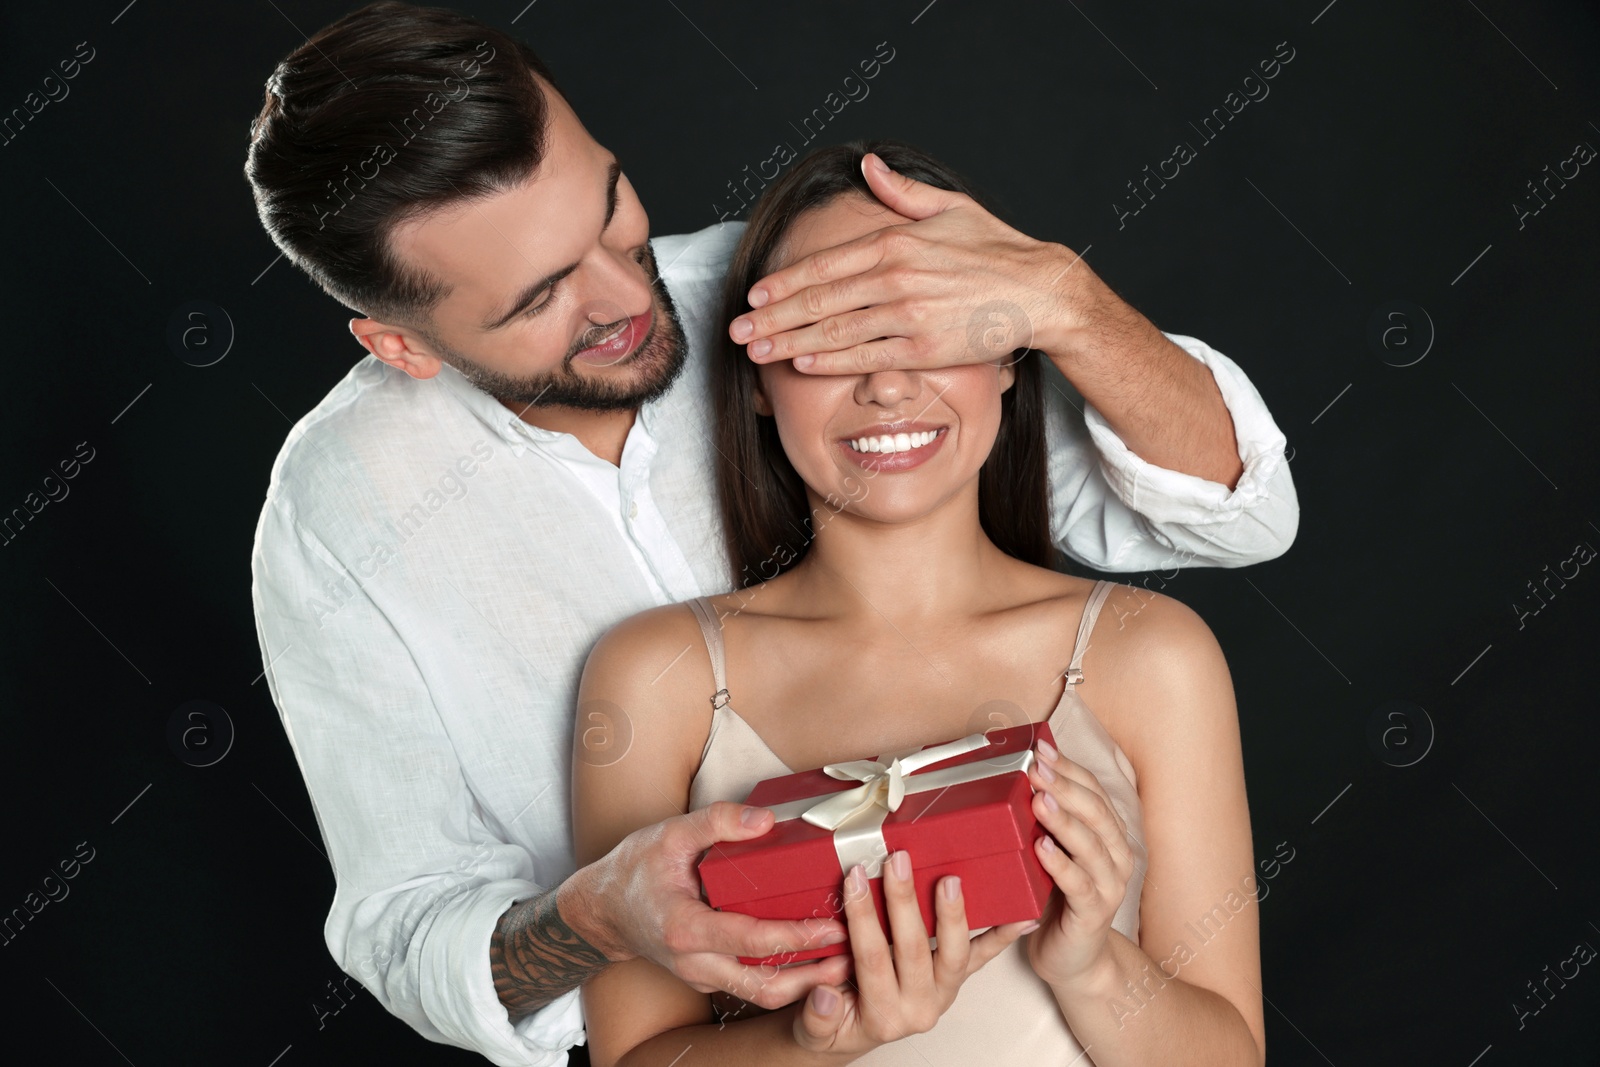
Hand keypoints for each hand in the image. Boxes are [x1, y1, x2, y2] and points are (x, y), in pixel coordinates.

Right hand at [567, 801, 851, 1009]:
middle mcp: (695, 961)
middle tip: (854, 957)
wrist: (602, 908)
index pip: (751, 940)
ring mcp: (701, 974)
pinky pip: (752, 986)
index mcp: (685, 928)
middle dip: (814, 976)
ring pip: (761, 995)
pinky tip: (814, 961)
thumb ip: (719, 822)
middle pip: (764, 985)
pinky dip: (786, 978)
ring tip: (845, 966)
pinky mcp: (708, 976)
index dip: (796, 936)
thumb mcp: (671, 832)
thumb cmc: (634, 869)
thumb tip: (767, 820)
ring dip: (805, 985)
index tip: (834, 926)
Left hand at [727, 151, 1101, 374]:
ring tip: (756, 353)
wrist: (1040, 290)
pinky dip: (829, 362)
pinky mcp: (923, 348)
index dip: (784, 281)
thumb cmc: (996, 250)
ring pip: (834, 331)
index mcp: (895, 242)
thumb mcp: (950, 208)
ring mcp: (907, 315)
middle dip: (772, 317)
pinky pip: (865, 357)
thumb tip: (868, 166)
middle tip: (738, 330)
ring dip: (789, 343)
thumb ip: (902, 191)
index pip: (824, 264)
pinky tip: (801, 365)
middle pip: (819, 300)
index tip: (756, 293)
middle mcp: (895, 277)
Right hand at [791, 850, 1033, 1053]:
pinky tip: (1021, 916)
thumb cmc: (835, 1025)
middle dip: (904, 902)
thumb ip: (817, 1016)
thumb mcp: (813, 1030)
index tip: (854, 878)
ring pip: (955, 954)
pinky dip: (1003, 935)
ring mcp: (942, 993)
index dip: (863, 917)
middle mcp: (919, 1007)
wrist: (855, 1036)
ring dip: (954, 915)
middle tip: (897, 862)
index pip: (872, 958)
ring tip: (950, 880)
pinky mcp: (956, 982)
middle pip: (914, 949)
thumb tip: (823, 995)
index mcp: (882, 1015)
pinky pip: (983, 958)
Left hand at [1023, 739, 1135, 990]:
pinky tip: (1041, 848)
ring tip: (1039, 800)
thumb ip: (1046, 821)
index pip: (1093, 791)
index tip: (1041, 748)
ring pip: (1090, 845)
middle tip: (1036, 768)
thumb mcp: (1053, 852)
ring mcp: (1109, 885)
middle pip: (1095, 812)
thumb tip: (1020, 775)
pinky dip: (1060, 865)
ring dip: (1064, 820)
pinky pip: (1079, 884)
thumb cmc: (1058, 898)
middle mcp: (1117, 855)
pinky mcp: (1094, 913)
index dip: (1069, 768)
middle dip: (1064, 786)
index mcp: (1109, 834)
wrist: (1074, 959)